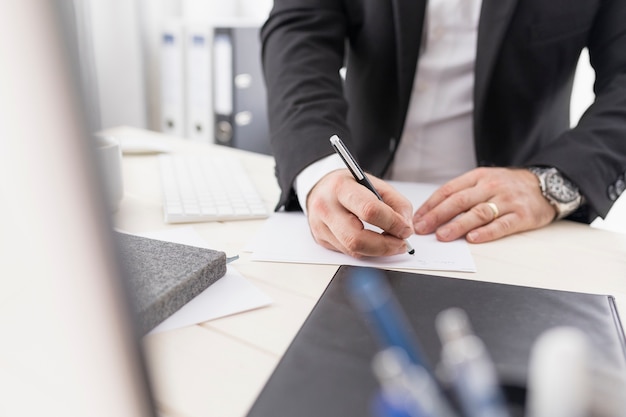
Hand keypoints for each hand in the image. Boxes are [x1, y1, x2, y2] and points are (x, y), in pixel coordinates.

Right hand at [306, 169, 413, 256]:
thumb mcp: (374, 183)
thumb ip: (395, 202)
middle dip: (385, 246)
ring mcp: (320, 226)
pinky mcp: (321, 240)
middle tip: (401, 244)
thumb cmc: (349, 185)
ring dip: (378, 251)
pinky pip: (348, 253)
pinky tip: (374, 243)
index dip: (392, 223)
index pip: (369, 210)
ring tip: (391, 243)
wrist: (320, 188)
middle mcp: (326, 208)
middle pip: (357, 238)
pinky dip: (367, 251)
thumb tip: (405, 226)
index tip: (406, 229)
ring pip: (353, 250)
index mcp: (340, 187)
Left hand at [413, 167, 555, 242]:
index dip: (431, 205)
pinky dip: (486, 233)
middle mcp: (490, 187)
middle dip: (438, 216)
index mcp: (477, 177)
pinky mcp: (522, 215)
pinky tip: (473, 239)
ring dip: (458, 225)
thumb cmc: (508, 186)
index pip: (448, 190)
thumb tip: (432, 214)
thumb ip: (462, 194)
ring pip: (478, 213)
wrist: (546, 184)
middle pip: (459, 201)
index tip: (418, 219)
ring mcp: (507, 201)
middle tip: (423, 229)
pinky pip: (501, 225)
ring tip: (443, 236)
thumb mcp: (484, 181)